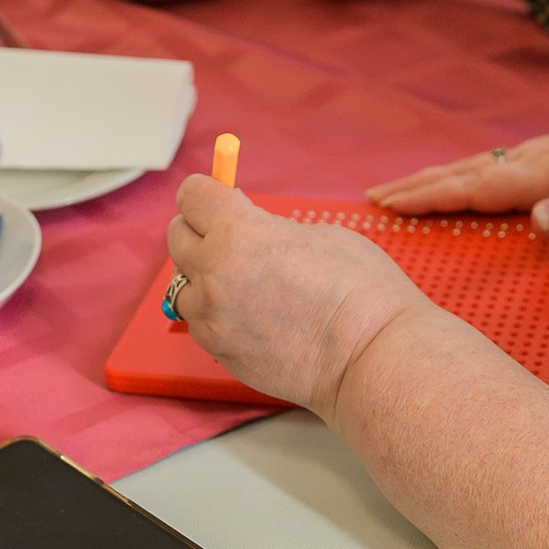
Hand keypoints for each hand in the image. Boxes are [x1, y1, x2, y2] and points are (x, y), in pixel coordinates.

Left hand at [166, 174, 428, 417]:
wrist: (370, 355)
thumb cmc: (359, 292)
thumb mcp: (317, 234)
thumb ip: (270, 229)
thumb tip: (251, 231)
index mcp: (239, 232)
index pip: (192, 196)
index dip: (206, 192)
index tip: (215, 196)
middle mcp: (215, 273)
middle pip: (178, 236)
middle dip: (200, 229)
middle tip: (229, 234)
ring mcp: (213, 318)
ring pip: (183, 286)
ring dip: (204, 277)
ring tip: (243, 282)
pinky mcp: (219, 352)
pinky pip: (201, 323)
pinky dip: (216, 314)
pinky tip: (251, 315)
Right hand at [368, 121, 548, 239]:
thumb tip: (536, 219)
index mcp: (547, 173)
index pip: (477, 187)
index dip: (431, 197)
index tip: (389, 205)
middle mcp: (536, 156)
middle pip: (465, 171)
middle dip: (417, 185)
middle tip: (371, 199)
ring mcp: (542, 152)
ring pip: (475, 164)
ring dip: (433, 177)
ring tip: (396, 189)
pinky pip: (492, 163)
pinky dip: (460, 173)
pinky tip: (453, 181)